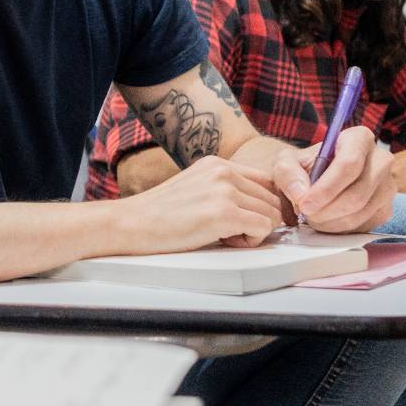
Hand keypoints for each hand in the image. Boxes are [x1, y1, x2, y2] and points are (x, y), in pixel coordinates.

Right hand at [121, 154, 283, 251]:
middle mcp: (225, 171)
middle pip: (273, 199)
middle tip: (232, 232)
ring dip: (255, 231)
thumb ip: (224, 188)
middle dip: (259, 219)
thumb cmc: (160, 215)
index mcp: (218, 164)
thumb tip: (257, 206)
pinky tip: (226, 241)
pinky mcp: (224, 214)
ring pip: (273, 214)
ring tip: (226, 236)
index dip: (262, 205)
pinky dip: (251, 241)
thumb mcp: (196, 187)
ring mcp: (225, 191)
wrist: (132, 224)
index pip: (266, 182)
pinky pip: (263, 228)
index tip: (247, 220)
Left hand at [272, 127, 395, 232]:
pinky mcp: (386, 209)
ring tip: (312, 216)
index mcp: (360, 138)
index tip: (305, 204)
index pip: (349, 164)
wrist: (317, 180)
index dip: (326, 189)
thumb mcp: (287, 163)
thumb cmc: (304, 168)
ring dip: (330, 223)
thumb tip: (301, 194)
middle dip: (326, 210)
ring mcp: (388, 186)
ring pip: (360, 213)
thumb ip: (288, 173)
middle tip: (305, 214)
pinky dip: (339, 230)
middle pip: (357, 194)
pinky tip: (326, 221)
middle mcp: (381, 160)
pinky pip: (364, 226)